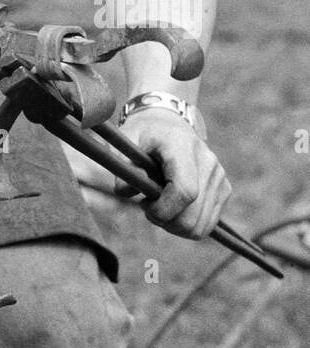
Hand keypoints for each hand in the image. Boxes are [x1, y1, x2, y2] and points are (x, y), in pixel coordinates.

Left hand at [115, 108, 231, 238]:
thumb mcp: (127, 142)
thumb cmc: (144, 134)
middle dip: (165, 221)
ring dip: (176, 225)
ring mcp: (219, 176)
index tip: (144, 204)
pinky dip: (188, 224)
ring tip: (159, 205)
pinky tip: (173, 206)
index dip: (163, 210)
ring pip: (201, 225)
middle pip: (193, 216)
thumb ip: (124, 167)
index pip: (185, 191)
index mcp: (182, 146)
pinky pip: (208, 223)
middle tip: (147, 206)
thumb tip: (125, 191)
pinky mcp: (224, 188)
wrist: (169, 122)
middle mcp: (207, 162)